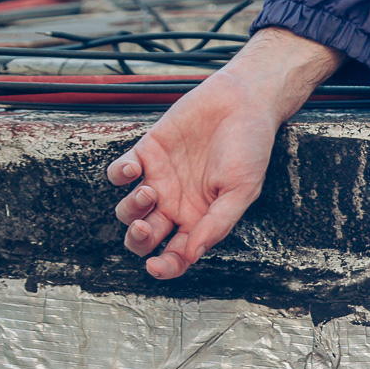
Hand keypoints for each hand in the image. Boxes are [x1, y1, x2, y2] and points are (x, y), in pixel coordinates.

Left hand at [107, 28, 342, 278]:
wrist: (242, 101)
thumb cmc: (250, 146)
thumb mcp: (243, 190)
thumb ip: (217, 223)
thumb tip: (192, 254)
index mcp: (201, 218)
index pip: (177, 253)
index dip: (165, 266)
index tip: (156, 267)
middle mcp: (177, 202)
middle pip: (145, 237)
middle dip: (138, 240)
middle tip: (145, 227)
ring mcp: (160, 178)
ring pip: (128, 210)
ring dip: (131, 209)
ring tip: (150, 191)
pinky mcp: (147, 152)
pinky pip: (119, 173)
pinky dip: (119, 175)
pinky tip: (134, 169)